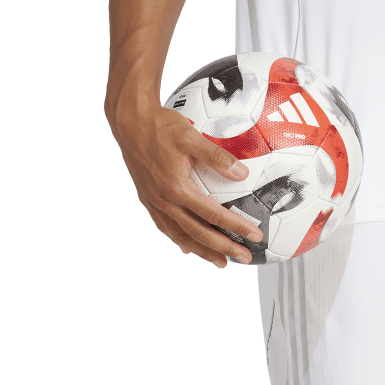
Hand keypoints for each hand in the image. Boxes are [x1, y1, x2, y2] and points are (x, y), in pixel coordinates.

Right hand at [110, 104, 263, 268]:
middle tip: (243, 257)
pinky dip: (179, 240)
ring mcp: (154, 203)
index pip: (213, 214)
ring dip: (202, 251)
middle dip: (223, 248)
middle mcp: (164, 201)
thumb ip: (216, 156)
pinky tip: (187, 247)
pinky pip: (165, 227)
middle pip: (197, 233)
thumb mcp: (191, 137)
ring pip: (180, 236)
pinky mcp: (147, 199)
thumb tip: (241, 173)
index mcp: (177, 188)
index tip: (254, 235)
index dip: (236, 226)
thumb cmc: (160, 126)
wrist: (130, 123)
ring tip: (220, 262)